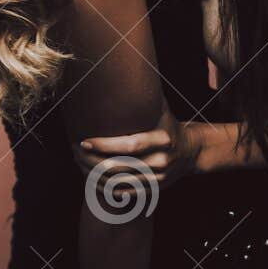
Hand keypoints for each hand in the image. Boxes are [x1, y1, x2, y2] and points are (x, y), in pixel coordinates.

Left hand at [78, 107, 203, 187]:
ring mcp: (159, 178)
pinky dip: (108, 188)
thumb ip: (143, 99)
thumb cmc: (167, 125)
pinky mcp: (156, 189)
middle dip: (95, 161)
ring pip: (122, 182)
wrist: (191, 151)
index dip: (105, 145)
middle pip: (122, 166)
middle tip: (76, 153)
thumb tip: (119, 75)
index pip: (130, 146)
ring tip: (80, 165)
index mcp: (163, 140)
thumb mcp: (160, 111)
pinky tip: (93, 180)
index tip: (85, 141)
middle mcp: (162, 161)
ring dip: (97, 176)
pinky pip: (127, 193)